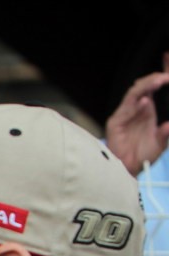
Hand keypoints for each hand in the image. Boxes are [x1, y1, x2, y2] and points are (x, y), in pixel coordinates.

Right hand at [105, 53, 168, 175]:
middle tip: (166, 75)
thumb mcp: (162, 142)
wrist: (129, 170)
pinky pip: (125, 109)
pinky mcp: (115, 122)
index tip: (167, 60)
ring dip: (145, 86)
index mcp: (147, 110)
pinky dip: (134, 105)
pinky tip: (145, 102)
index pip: (153, 88)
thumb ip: (166, 132)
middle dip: (154, 78)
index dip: (159, 76)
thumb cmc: (143, 155)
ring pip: (133, 93)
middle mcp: (136, 109)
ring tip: (159, 80)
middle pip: (143, 86)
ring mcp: (125, 114)